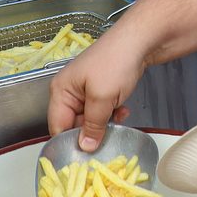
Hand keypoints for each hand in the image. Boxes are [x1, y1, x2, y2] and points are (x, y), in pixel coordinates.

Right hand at [46, 31, 145, 150]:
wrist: (140, 41)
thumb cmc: (116, 62)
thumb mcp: (101, 98)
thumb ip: (92, 125)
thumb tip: (85, 147)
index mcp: (61, 90)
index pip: (57, 126)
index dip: (70, 142)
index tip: (85, 156)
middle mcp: (70, 91)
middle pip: (74, 124)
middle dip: (92, 132)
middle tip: (108, 137)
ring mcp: (86, 89)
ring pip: (91, 119)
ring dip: (105, 122)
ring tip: (118, 118)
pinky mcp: (102, 88)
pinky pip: (102, 110)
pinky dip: (112, 113)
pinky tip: (123, 109)